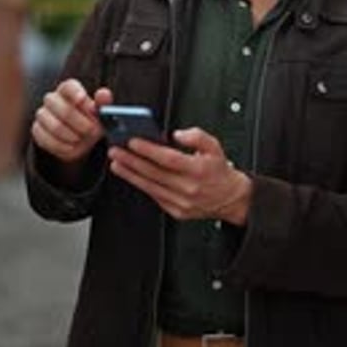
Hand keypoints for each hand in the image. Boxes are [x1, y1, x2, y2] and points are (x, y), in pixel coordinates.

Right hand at [31, 78, 112, 162]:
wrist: (81, 138)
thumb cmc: (91, 120)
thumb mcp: (100, 113)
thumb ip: (102, 103)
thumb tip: (103, 94)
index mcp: (69, 89)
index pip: (68, 86)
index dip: (75, 92)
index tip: (83, 99)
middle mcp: (52, 98)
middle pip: (63, 109)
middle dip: (80, 123)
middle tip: (92, 130)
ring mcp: (42, 114)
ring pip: (54, 125)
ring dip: (71, 136)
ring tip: (81, 139)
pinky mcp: (36, 129)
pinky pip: (45, 139)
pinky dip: (62, 146)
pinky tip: (71, 147)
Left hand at [108, 127, 252, 224]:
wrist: (230, 198)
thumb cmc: (219, 171)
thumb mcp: (215, 147)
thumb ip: (197, 136)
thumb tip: (178, 135)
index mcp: (198, 170)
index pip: (169, 159)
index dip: (149, 150)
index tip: (133, 141)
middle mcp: (188, 188)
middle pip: (154, 173)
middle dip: (131, 161)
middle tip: (116, 151)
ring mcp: (181, 202)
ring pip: (150, 186)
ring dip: (130, 174)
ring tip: (117, 163)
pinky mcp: (176, 211)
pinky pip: (154, 197)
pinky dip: (141, 185)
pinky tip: (131, 176)